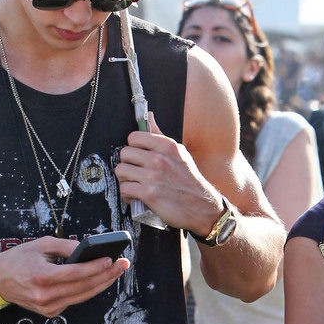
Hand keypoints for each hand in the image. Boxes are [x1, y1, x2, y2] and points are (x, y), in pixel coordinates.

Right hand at [0, 236, 127, 317]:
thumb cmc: (18, 259)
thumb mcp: (40, 244)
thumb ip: (65, 246)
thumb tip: (88, 249)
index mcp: (41, 277)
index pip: (75, 274)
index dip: (95, 268)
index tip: (111, 260)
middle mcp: (45, 296)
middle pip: (84, 287)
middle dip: (106, 276)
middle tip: (122, 265)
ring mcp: (48, 307)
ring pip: (82, 296)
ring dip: (101, 284)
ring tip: (116, 272)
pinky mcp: (50, 313)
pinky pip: (74, 300)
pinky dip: (86, 290)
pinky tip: (98, 280)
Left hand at [114, 113, 221, 233]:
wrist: (202, 207)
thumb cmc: (189, 181)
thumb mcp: (179, 153)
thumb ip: (160, 136)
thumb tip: (148, 116)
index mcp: (167, 146)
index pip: (134, 137)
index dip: (133, 148)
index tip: (138, 157)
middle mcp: (159, 159)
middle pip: (124, 153)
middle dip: (127, 164)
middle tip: (134, 172)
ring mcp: (153, 176)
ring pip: (121, 171)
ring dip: (125, 180)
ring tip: (134, 184)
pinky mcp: (149, 194)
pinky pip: (125, 189)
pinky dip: (127, 195)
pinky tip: (135, 196)